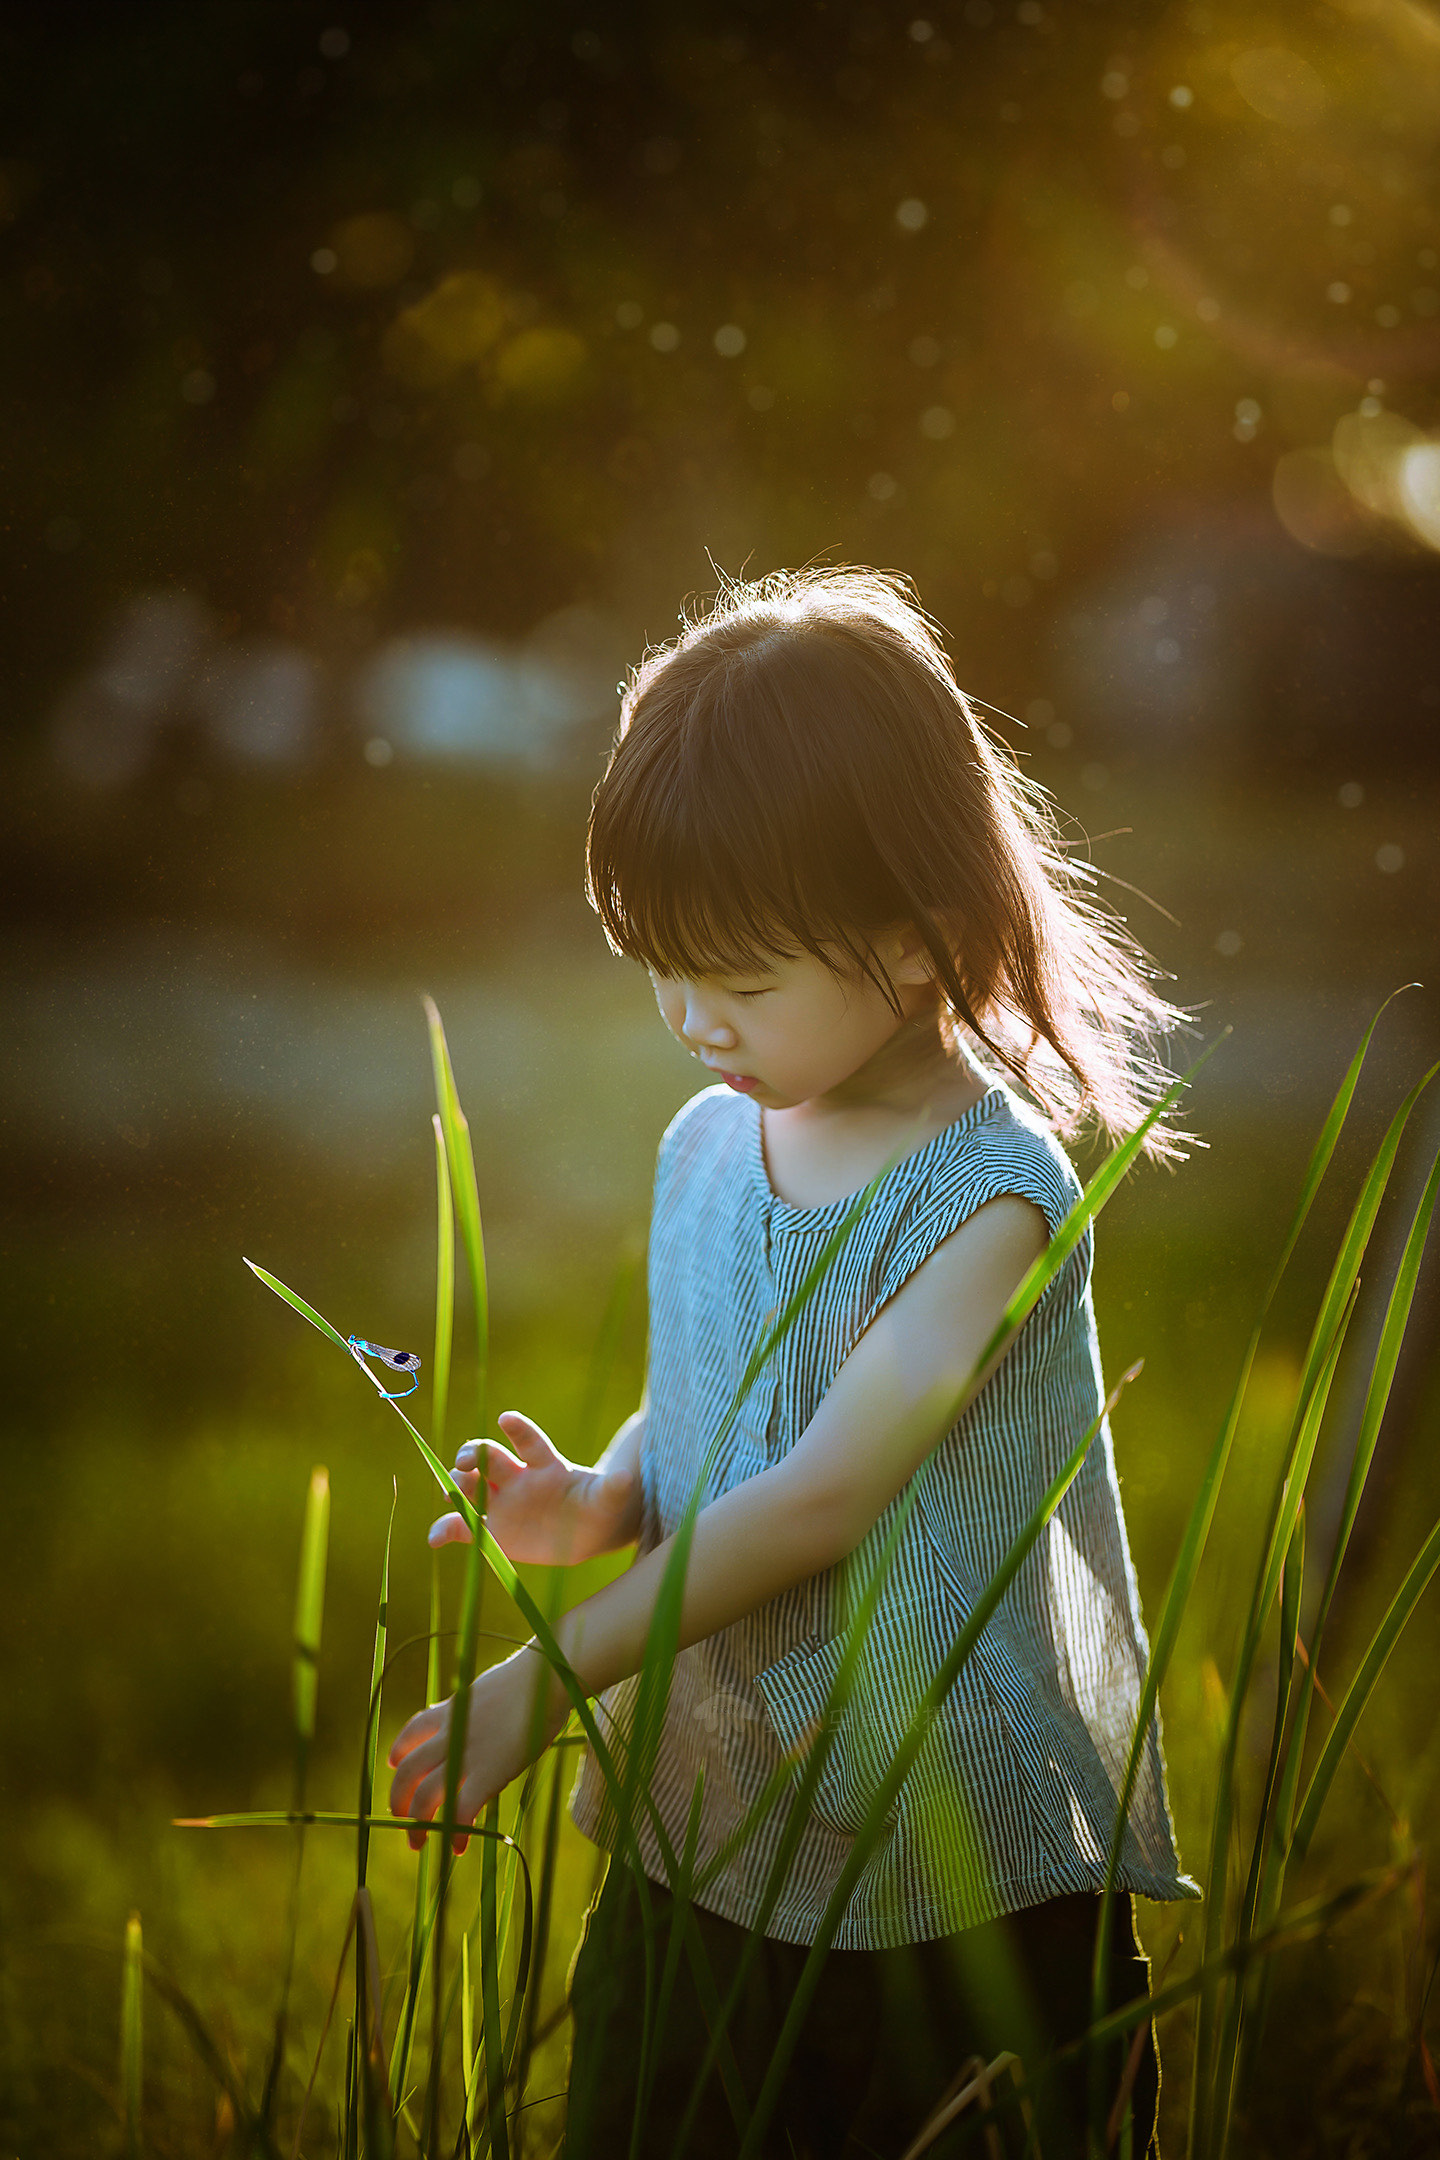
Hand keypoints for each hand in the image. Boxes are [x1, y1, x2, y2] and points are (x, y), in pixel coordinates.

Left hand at [387, 1647, 560, 1852]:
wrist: (548, 1677)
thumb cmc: (530, 1679)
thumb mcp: (487, 1690)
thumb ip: (472, 1708)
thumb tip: (472, 1711)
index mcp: (452, 1710)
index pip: (411, 1732)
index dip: (398, 1751)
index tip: (393, 1764)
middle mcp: (451, 1734)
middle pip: (407, 1771)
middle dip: (398, 1799)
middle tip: (400, 1818)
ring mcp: (468, 1754)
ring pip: (425, 1796)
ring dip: (417, 1825)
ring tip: (419, 1843)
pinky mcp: (490, 1773)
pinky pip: (462, 1810)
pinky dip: (455, 1832)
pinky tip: (459, 1847)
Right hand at [428, 1411, 638, 1565]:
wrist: (589, 1531)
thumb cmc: (599, 1505)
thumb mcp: (609, 1498)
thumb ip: (612, 1488)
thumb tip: (627, 1478)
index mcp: (546, 1464)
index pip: (529, 1441)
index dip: (518, 1429)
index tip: (507, 1419)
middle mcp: (517, 1477)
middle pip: (489, 1458)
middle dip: (474, 1454)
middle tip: (466, 1460)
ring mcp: (502, 1502)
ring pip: (470, 1487)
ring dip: (457, 1486)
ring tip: (448, 1493)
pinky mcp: (493, 1530)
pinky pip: (464, 1527)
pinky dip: (447, 1530)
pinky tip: (435, 1538)